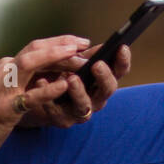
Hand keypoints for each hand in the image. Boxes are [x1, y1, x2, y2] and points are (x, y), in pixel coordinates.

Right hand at [0, 35, 92, 162]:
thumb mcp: (6, 91)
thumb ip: (24, 80)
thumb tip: (53, 73)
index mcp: (6, 67)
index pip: (35, 47)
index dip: (59, 42)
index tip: (79, 41)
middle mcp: (4, 72)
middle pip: (34, 49)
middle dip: (61, 44)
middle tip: (84, 44)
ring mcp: (3, 89)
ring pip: (30, 64)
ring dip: (56, 57)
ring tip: (78, 57)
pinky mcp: (6, 109)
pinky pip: (30, 96)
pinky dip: (49, 89)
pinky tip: (65, 85)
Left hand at [17, 41, 131, 128]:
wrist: (40, 99)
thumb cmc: (61, 77)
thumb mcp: (74, 63)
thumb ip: (84, 55)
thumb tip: (90, 43)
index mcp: (102, 82)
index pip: (119, 71)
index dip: (123, 61)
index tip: (122, 47)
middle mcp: (96, 99)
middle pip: (107, 90)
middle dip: (104, 77)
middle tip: (97, 64)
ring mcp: (80, 112)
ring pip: (84, 105)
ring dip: (79, 91)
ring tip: (72, 78)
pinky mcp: (62, 120)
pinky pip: (57, 111)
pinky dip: (50, 98)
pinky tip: (42, 82)